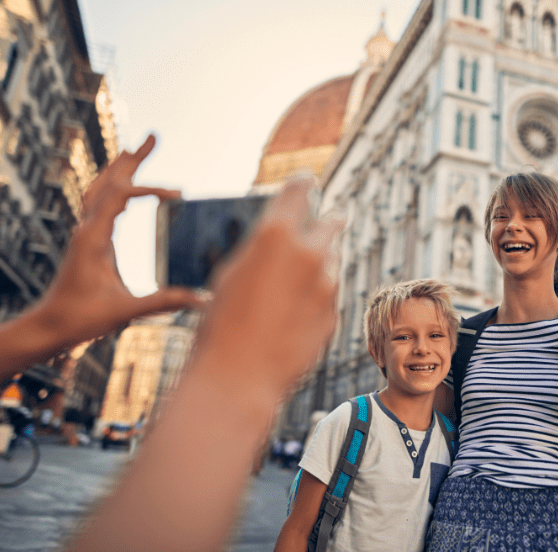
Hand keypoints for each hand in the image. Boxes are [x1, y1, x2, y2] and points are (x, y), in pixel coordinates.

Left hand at [32, 135, 201, 346]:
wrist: (49, 327)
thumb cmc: (81, 319)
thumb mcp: (126, 311)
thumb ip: (164, 302)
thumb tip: (202, 299)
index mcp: (94, 237)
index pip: (120, 196)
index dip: (150, 189)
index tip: (178, 194)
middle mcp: (86, 229)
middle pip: (108, 181)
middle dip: (133, 158)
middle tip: (154, 136)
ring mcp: (85, 233)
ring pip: (100, 188)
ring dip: (120, 167)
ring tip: (137, 150)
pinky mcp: (87, 242)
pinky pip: (98, 203)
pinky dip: (113, 187)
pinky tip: (124, 188)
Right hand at [196, 176, 340, 395]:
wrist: (238, 377)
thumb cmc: (221, 324)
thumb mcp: (232, 272)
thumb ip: (262, 249)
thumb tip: (280, 239)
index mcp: (276, 234)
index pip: (300, 191)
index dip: (303, 184)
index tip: (308, 182)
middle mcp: (309, 253)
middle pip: (331, 223)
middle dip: (331, 218)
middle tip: (336, 216)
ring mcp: (327, 286)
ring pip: (331, 262)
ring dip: (320, 264)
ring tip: (295, 282)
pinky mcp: (334, 314)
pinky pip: (328, 296)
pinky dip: (317, 297)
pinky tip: (292, 316)